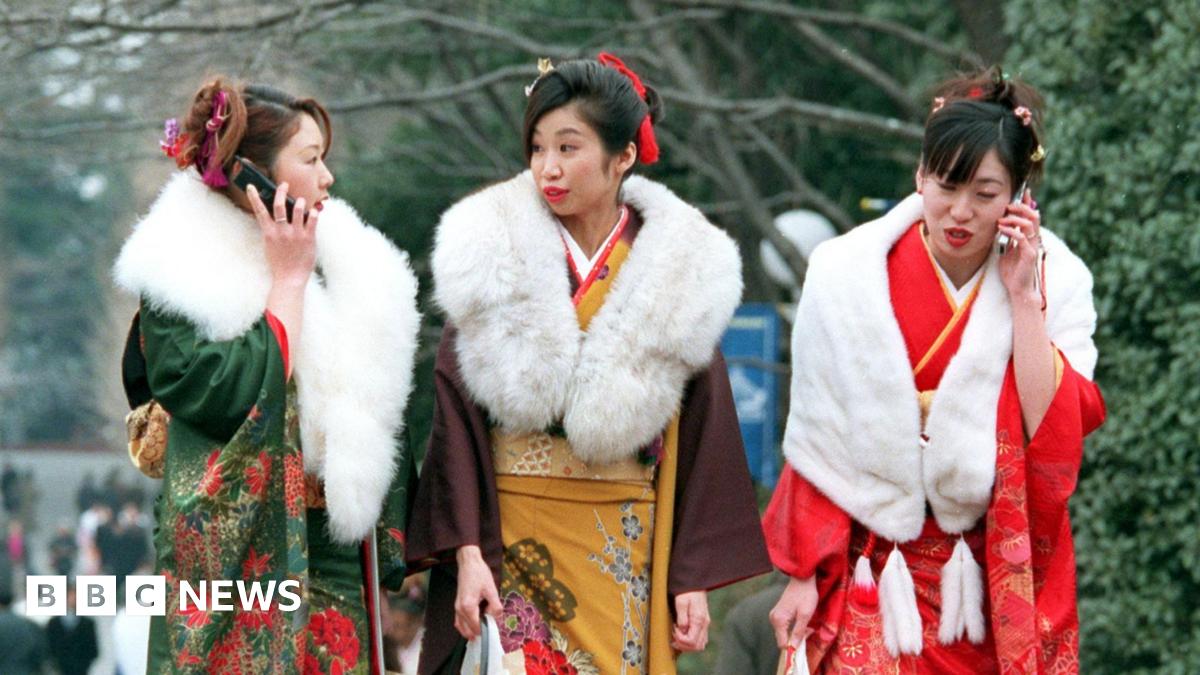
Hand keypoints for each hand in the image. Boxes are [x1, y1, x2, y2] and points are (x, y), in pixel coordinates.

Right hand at [246, 182, 316, 285]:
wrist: (290, 278)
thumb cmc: (279, 263)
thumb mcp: (270, 246)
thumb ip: (272, 231)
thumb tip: (275, 218)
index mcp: (269, 233)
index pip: (260, 211)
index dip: (255, 197)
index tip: (251, 186)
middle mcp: (282, 231)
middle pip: (279, 205)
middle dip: (281, 191)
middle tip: (284, 184)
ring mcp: (296, 234)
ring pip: (298, 209)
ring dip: (300, 202)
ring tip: (301, 201)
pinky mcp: (309, 238)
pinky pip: (313, 220)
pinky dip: (314, 213)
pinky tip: (314, 211)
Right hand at [453, 545, 501, 640]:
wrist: (468, 563)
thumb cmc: (479, 574)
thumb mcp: (491, 589)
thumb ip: (495, 606)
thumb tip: (496, 617)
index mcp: (468, 606)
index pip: (476, 627)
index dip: (486, 629)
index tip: (495, 627)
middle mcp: (460, 609)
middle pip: (468, 630)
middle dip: (479, 631)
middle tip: (490, 629)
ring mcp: (456, 607)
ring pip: (461, 627)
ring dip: (470, 631)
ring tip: (482, 632)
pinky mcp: (456, 604)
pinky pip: (458, 621)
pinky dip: (465, 626)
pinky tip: (473, 626)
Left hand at [671, 590, 709, 651]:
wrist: (695, 583)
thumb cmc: (687, 591)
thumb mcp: (681, 602)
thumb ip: (682, 618)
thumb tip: (681, 630)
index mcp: (699, 620)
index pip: (692, 641)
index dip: (681, 640)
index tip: (674, 631)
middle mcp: (705, 624)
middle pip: (697, 646)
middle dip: (684, 646)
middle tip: (674, 637)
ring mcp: (705, 625)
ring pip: (700, 645)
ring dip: (687, 645)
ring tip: (677, 637)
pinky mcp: (703, 624)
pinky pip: (700, 639)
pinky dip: (691, 641)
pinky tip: (682, 634)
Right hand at [769, 575, 817, 648]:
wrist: (803, 579)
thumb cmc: (805, 595)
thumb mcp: (805, 615)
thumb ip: (798, 632)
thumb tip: (793, 648)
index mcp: (778, 620)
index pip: (783, 644)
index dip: (794, 646)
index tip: (806, 638)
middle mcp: (773, 619)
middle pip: (783, 639)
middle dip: (797, 639)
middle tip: (809, 630)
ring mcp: (775, 616)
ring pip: (785, 633)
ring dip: (796, 633)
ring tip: (807, 625)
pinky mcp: (778, 614)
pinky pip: (785, 627)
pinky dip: (794, 628)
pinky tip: (802, 622)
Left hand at [997, 190, 1042, 306]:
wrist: (1018, 290)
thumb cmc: (1012, 272)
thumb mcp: (1007, 251)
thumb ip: (1008, 239)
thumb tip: (1001, 226)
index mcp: (1029, 238)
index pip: (1030, 216)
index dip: (1028, 204)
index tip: (1023, 191)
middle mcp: (1033, 240)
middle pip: (1033, 216)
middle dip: (1022, 207)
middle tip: (1009, 204)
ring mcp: (1033, 246)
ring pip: (1030, 225)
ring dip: (1016, 218)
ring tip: (1002, 217)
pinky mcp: (1029, 254)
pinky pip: (1022, 238)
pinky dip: (1012, 231)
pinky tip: (1001, 228)